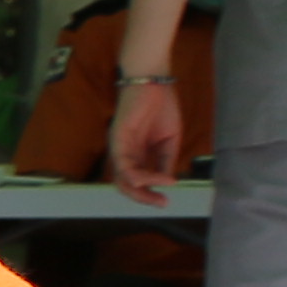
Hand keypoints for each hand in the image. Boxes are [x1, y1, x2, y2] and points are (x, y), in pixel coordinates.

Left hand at [109, 74, 186, 206]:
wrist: (154, 82)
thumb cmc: (161, 107)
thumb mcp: (169, 141)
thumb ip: (166, 161)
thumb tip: (168, 182)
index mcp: (136, 154)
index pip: (137, 181)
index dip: (150, 193)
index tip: (166, 201)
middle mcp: (124, 154)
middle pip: (126, 185)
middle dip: (143, 197)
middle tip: (161, 204)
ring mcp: (119, 146)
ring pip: (122, 178)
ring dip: (141, 189)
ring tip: (159, 193)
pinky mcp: (117, 138)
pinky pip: (123, 163)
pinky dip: (138, 174)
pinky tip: (153, 179)